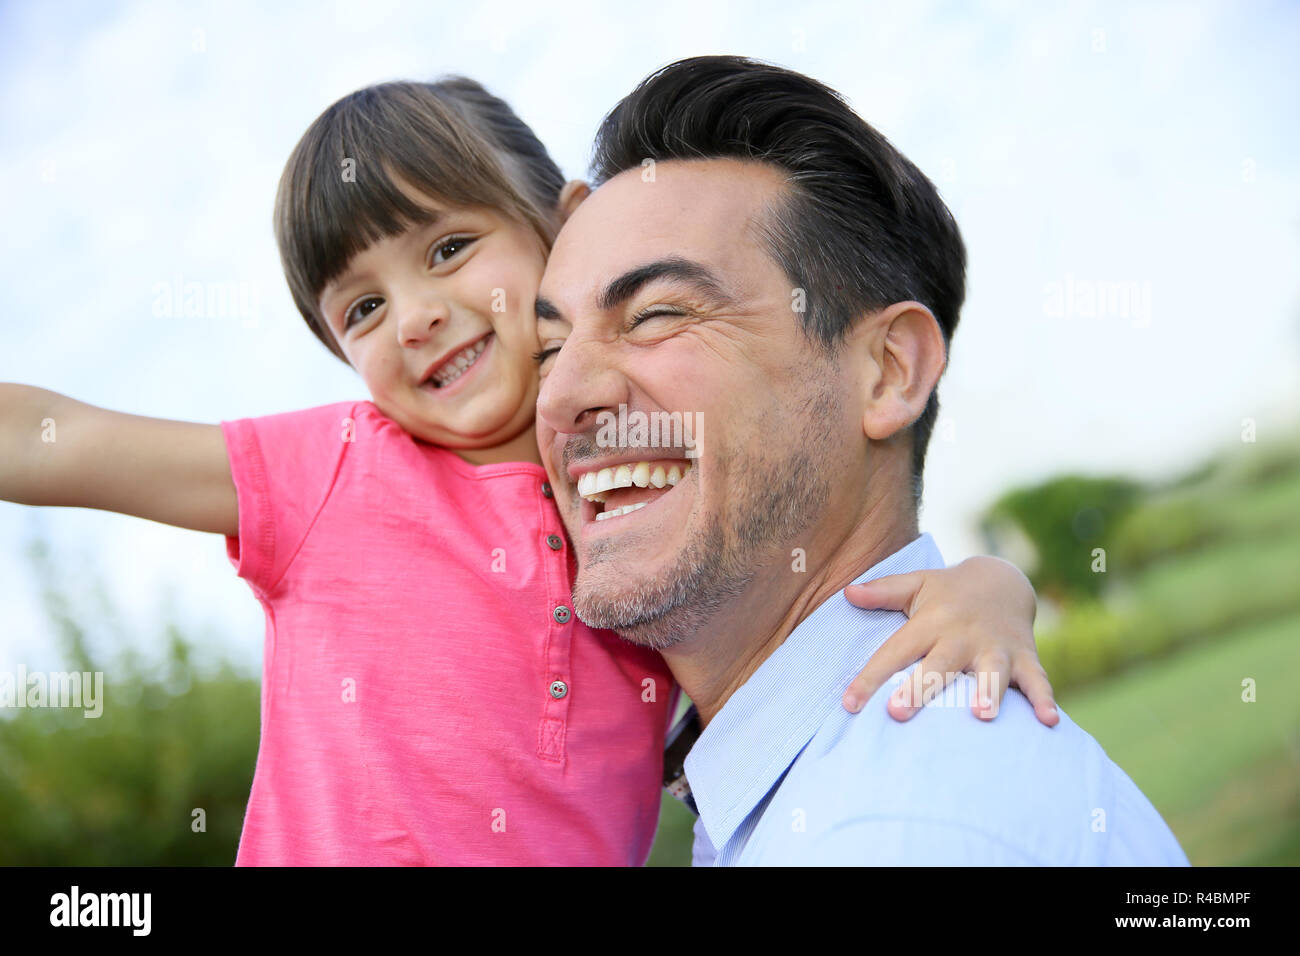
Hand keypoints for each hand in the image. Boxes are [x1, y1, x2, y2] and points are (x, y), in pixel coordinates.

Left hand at [839, 556, 1059, 726]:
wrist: (1003, 579)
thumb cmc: (948, 592)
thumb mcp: (916, 584)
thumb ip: (883, 592)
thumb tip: (847, 592)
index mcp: (931, 621)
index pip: (895, 650)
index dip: (870, 677)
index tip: (849, 704)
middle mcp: (962, 635)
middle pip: (939, 664)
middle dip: (921, 688)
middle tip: (898, 712)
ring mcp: (996, 647)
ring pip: (992, 672)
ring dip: (988, 692)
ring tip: (981, 715)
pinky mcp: (1025, 657)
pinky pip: (1037, 680)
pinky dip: (1045, 699)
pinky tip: (1050, 722)